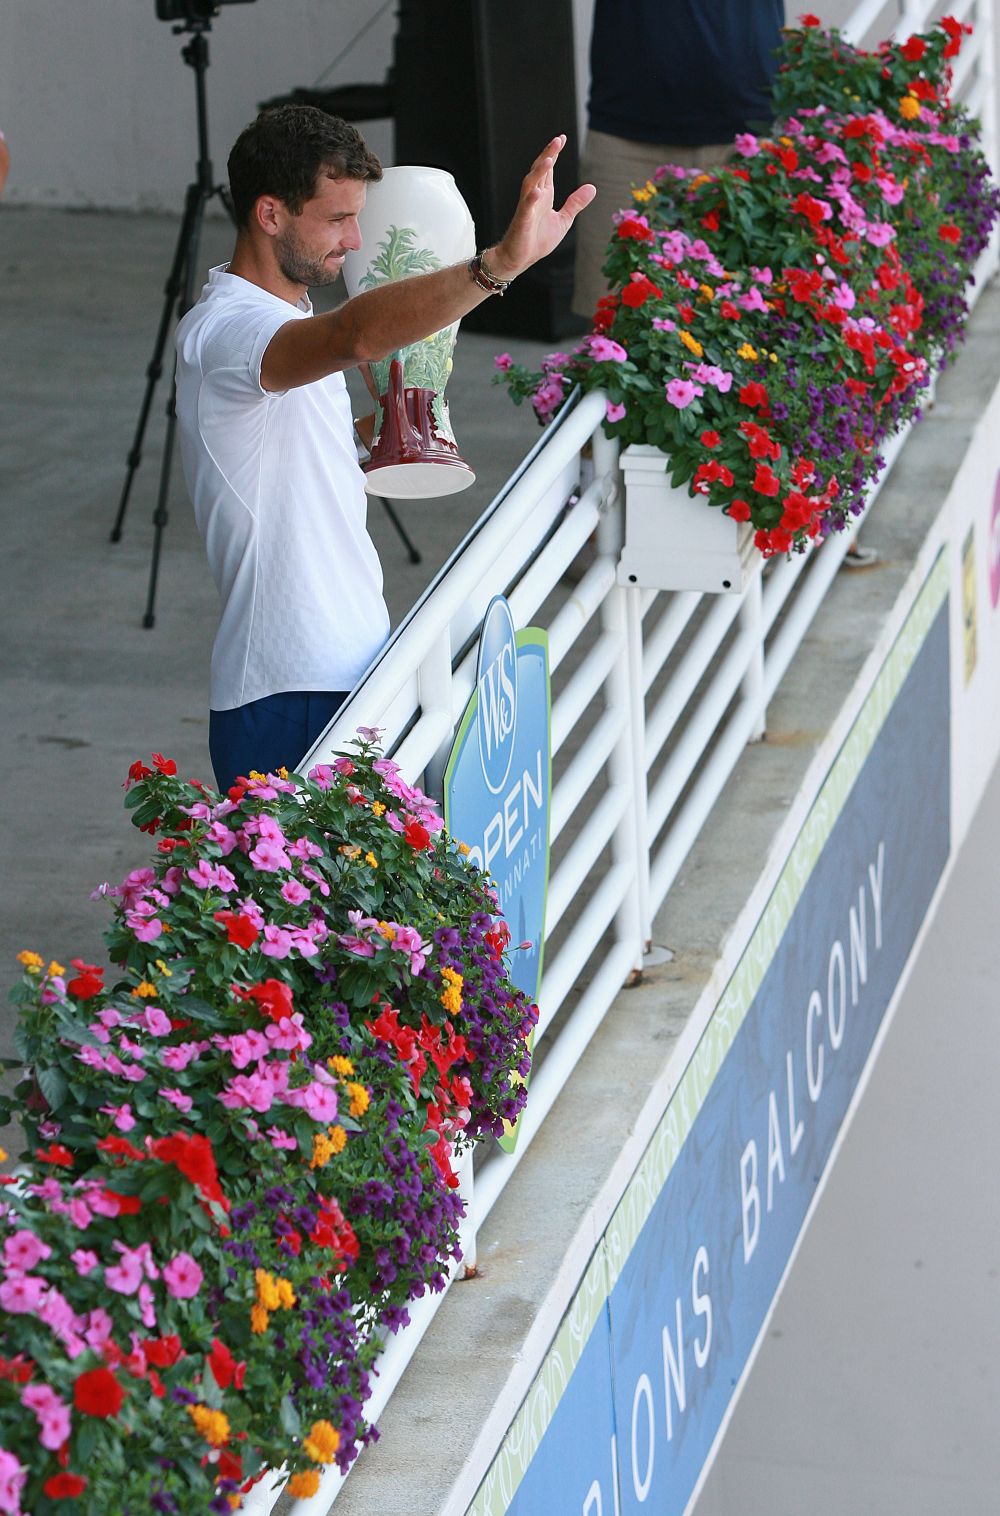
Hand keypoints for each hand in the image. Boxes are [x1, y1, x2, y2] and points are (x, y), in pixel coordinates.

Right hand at [490, 136, 595, 280]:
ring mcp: (527, 208)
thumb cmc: (537, 239)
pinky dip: (531, 199)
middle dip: (548, 154)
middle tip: (558, 140)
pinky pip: (526, 208)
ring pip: (531, 184)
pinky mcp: (522, 222)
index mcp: (544, 195)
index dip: (554, 153)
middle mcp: (534, 197)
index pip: (549, 169)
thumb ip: (575, 203)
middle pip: (540, 170)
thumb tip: (592, 187)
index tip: (561, 138)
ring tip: (549, 159)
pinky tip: (538, 191)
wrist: (519, 258)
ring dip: (539, 171)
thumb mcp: (563, 220)